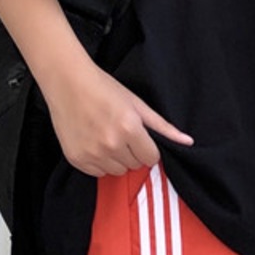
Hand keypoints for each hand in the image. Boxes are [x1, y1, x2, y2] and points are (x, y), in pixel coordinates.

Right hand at [40, 57, 191, 177]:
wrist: (66, 81)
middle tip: (119, 133)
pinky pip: (98, 173)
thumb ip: (163, 127)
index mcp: (129, 129)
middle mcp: (111, 144)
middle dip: (132, 152)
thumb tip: (188, 142)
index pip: (151, 159)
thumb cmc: (103, 88)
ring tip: (106, 137)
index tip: (137, 137)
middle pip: (135, 166)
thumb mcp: (137, 104)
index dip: (147, 148)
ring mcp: (92, 153)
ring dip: (116, 159)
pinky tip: (93, 142)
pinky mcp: (77, 159)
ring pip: (117, 171)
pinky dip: (99, 162)